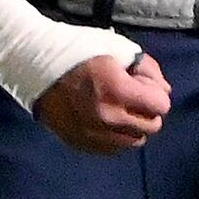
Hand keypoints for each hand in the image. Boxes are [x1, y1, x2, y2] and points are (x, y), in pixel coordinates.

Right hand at [37, 51, 170, 153]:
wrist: (34, 64)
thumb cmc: (78, 51)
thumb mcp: (119, 49)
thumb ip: (148, 70)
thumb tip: (164, 91)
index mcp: (118, 91)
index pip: (161, 106)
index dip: (155, 93)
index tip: (141, 84)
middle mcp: (107, 118)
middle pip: (151, 126)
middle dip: (148, 111)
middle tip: (132, 97)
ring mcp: (92, 133)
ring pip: (133, 141)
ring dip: (133, 127)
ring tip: (119, 110)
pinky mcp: (79, 142)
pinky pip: (112, 149)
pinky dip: (116, 137)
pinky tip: (107, 121)